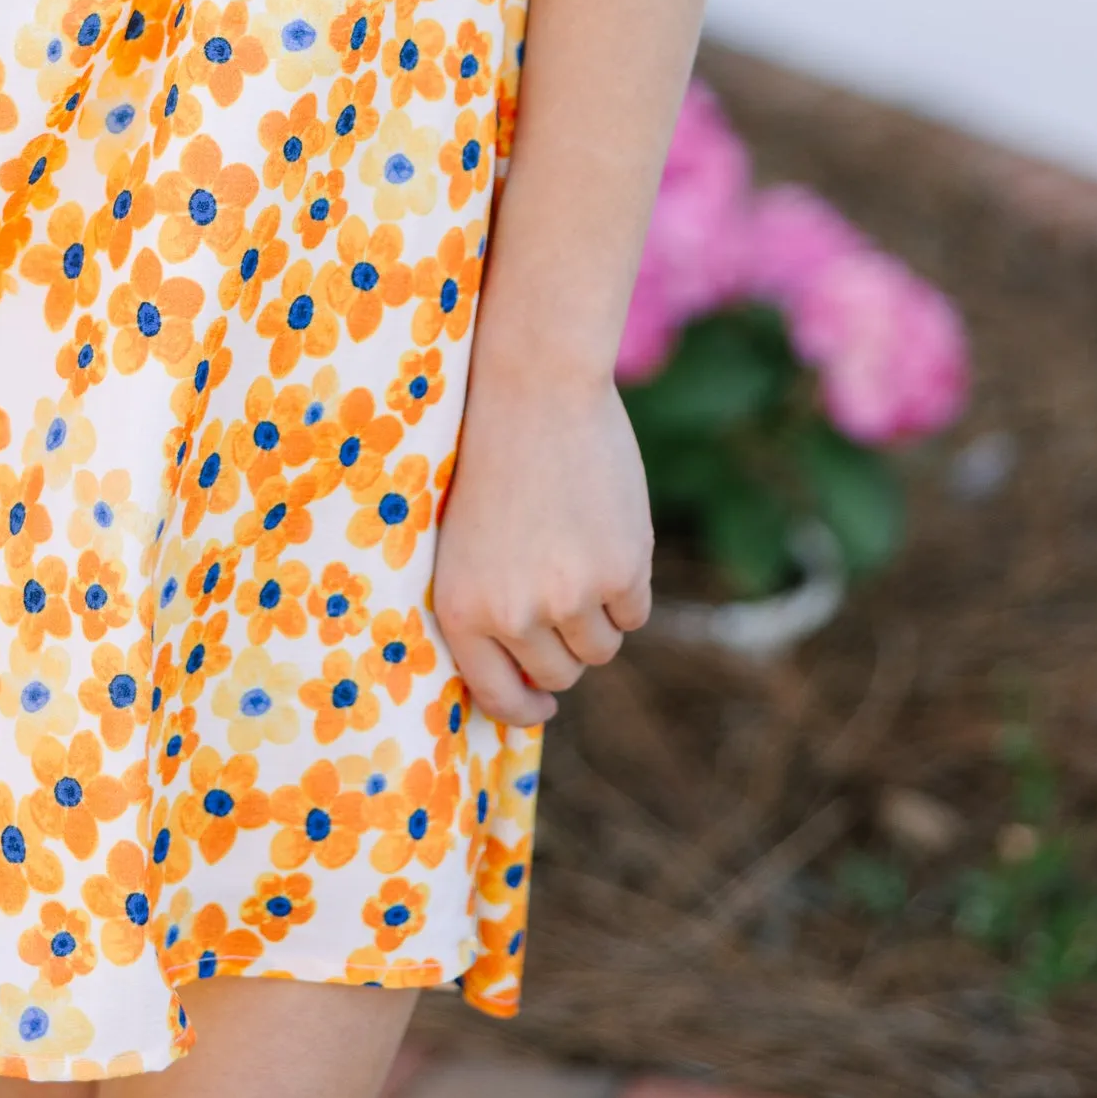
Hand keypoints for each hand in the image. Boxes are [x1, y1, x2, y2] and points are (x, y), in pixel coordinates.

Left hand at [431, 365, 652, 725]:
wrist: (532, 389)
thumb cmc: (493, 456)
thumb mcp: (468, 541)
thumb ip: (493, 607)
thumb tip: (537, 680)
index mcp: (462, 609)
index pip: (497, 696)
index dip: (524, 708)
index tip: (543, 704)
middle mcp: (513, 615)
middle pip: (559, 672)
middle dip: (566, 644)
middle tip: (566, 594)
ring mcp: (570, 598)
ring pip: (600, 647)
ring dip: (598, 615)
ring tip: (582, 553)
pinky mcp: (620, 572)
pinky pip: (634, 611)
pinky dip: (628, 585)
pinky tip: (607, 535)